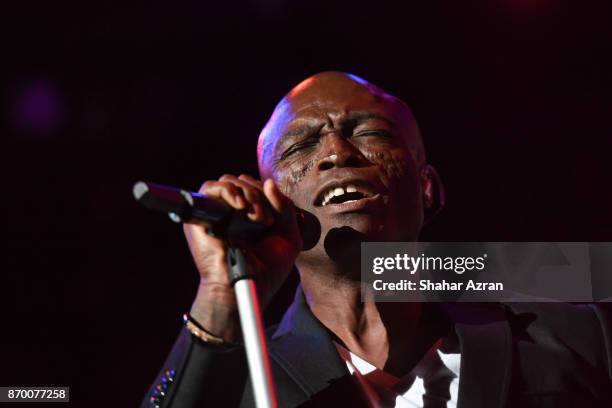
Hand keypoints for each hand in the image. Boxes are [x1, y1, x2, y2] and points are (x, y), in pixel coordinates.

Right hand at [184, 174, 301, 340]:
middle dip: (259, 195)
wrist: (248, 286)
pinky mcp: (202, 215)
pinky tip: (240, 207)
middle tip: (265, 221)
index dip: (268, 193)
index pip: (258, 186)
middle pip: (244, 181)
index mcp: (252, 214)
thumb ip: (284, 207)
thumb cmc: (267, 269)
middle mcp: (233, 211)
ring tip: (255, 218)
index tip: (274, 218)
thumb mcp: (288, 236)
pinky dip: (228, 191)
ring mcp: (217, 211)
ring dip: (248, 194)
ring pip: (229, 180)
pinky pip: (209, 187)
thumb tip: (268, 182)